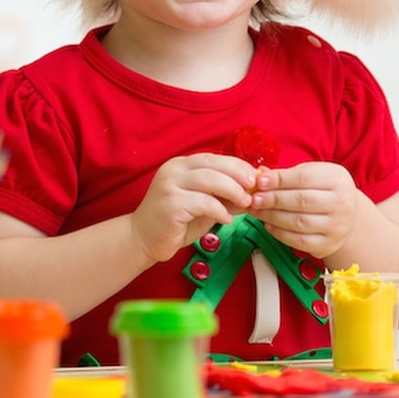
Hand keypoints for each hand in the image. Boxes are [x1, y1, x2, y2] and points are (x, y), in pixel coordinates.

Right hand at [130, 153, 256, 262]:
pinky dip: (219, 210)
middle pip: (213, 164)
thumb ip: (224, 196)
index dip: (237, 166)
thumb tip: (252, 191)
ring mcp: (169, 185)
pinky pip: (202, 202)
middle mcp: (174, 170)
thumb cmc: (176, 222)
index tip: (255, 177)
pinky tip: (226, 219)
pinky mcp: (170, 204)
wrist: (143, 239)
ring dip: (233, 191)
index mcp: (181, 165)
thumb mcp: (204, 206)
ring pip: (210, 179)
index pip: (214, 158)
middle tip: (254, 188)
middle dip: (238, 175)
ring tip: (245, 203)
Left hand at [249, 161, 359, 257]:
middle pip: (301, 201)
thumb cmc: (324, 192)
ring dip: (272, 216)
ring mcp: (337, 226)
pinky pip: (299, 241)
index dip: (279, 180)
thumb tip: (261, 177)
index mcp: (338, 180)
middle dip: (273, 199)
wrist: (347, 217)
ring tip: (257, 211)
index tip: (260, 181)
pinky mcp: (328, 244)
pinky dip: (280, 233)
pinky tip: (269, 225)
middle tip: (254, 199)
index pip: (304, 178)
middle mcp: (342, 203)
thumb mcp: (313, 175)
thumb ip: (288, 175)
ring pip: (298, 222)